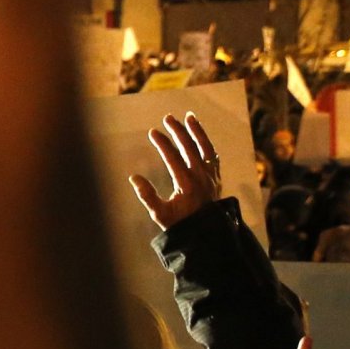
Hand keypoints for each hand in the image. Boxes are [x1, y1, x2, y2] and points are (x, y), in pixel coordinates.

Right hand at [128, 113, 223, 231]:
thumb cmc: (180, 224)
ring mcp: (211, 175)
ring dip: (197, 131)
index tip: (152, 132)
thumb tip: (133, 178)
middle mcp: (201, 176)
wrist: (206, 232)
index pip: (173, 158)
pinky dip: (206, 143)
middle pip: (189, 147)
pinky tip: (199, 136)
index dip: (162, 144)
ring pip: (205, 147)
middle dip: (178, 131)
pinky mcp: (216, 177)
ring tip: (189, 117)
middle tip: (167, 118)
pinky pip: (212, 155)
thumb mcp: (160, 214)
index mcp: (186, 184)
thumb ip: (147, 196)